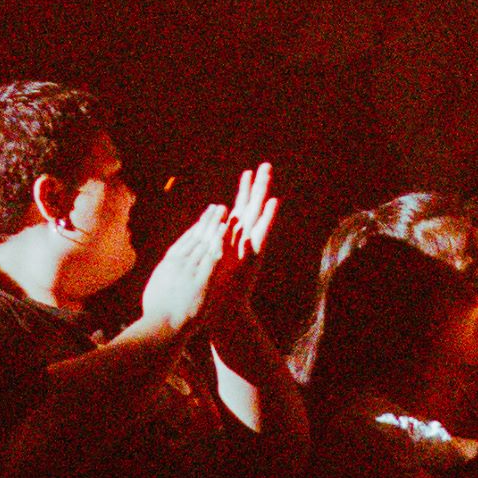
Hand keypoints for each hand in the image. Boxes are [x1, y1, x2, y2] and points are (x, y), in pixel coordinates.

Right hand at [138, 200, 237, 339]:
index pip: (184, 241)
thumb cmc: (156, 315)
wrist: (160, 328)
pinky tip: (225, 232)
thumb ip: (163, 279)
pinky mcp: (201, 281)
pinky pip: (212, 257)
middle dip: (208, 221)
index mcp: (168, 265)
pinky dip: (218, 242)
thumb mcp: (156, 290)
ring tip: (225, 213)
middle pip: (196, 236)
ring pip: (204, 242)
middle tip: (218, 207)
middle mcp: (178, 263)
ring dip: (215, 226)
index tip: (204, 218)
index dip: (196, 228)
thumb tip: (162, 275)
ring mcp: (190, 271)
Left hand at [203, 161, 278, 346]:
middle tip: (265, 165)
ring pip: (259, 215)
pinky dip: (268, 217)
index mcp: (232, 238)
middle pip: (252, 207)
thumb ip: (209, 246)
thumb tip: (203, 232)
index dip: (243, 192)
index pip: (239, 209)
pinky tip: (274, 202)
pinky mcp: (255, 255)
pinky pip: (262, 232)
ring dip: (264, 194)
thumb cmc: (215, 289)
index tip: (247, 172)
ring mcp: (251, 246)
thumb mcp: (209, 261)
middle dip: (258, 187)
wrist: (224, 312)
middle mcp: (244, 240)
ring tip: (269, 175)